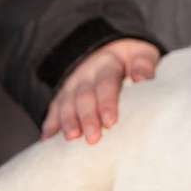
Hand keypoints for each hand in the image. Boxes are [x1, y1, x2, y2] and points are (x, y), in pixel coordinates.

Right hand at [41, 38, 159, 143]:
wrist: (108, 49)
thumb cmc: (130, 60)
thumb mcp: (141, 55)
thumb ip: (143, 66)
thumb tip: (143, 79)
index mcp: (107, 64)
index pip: (106, 83)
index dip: (107, 103)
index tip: (111, 122)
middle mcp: (86, 74)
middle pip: (84, 97)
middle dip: (87, 118)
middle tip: (92, 139)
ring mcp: (72, 85)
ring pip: (66, 103)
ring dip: (67, 121)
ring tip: (71, 138)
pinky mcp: (62, 95)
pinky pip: (53, 109)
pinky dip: (49, 124)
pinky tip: (47, 140)